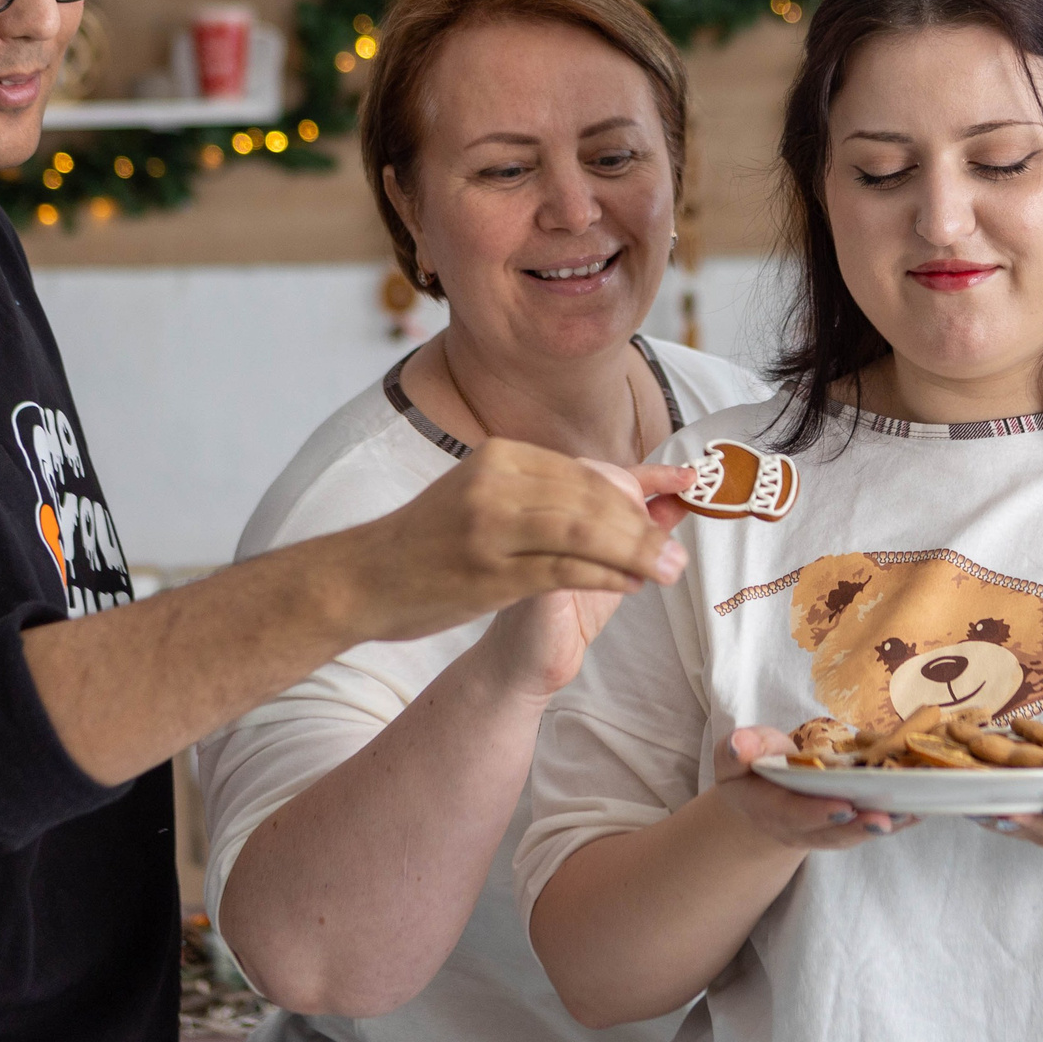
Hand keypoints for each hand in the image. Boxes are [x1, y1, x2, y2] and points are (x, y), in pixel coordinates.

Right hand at [334, 440, 689, 646]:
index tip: (681, 492)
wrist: (361, 578)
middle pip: (591, 499)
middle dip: (642, 525)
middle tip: (678, 550)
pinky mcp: (487, 572)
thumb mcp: (485, 495)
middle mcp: (496, 482)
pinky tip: (628, 585)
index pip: (585, 471)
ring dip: (634, 551)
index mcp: (500, 456)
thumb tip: (625, 492)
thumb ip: (547, 493)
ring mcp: (490, 526)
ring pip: (583, 532)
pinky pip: (561, 570)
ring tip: (667, 568)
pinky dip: (602, 576)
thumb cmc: (432, 541)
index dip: (636, 488)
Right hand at [715, 726, 917, 849]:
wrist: (760, 799)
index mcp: (771, 809)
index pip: (794, 814)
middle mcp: (803, 828)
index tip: (844, 806)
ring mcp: (828, 829)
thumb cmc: (749, 771)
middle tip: (886, 819)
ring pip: (858, 833)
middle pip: (833, 832)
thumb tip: (740, 744)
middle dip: (860, 827)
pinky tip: (925, 805)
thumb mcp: (732, 758)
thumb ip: (736, 751)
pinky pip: (874, 823)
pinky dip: (900, 817)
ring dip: (888, 824)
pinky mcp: (849, 823)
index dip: (818, 812)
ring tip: (916, 811)